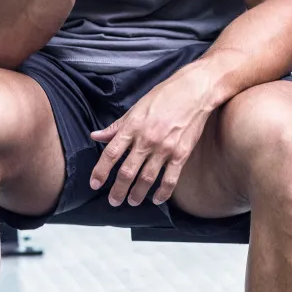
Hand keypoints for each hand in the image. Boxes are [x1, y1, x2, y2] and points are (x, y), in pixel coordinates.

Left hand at [89, 68, 212, 206]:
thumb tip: (96, 136)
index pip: (111, 154)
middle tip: (114, 201)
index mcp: (133, 126)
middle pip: (127, 172)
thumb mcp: (137, 107)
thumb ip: (117, 126)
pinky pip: (170, 179)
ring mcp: (165, 148)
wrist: (196, 90)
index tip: (95, 184)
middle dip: (118, 190)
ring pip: (146, 179)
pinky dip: (162, 193)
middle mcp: (147, 139)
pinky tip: (157, 200)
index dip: (100, 171)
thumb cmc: (166, 95)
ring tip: (132, 201)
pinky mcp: (181, 153)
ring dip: (137, 194)